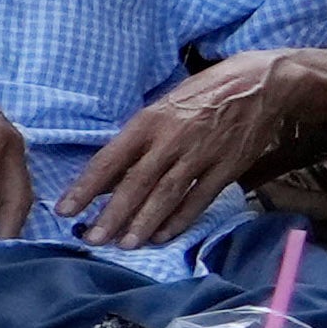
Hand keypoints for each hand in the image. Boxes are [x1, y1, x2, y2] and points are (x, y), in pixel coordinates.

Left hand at [68, 50, 287, 247]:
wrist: (261, 82)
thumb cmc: (204, 91)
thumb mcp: (164, 104)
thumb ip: (140, 138)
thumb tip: (112, 173)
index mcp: (149, 121)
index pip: (110, 159)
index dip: (86, 187)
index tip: (66, 209)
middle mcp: (171, 140)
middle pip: (135, 184)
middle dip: (112, 215)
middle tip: (93, 239)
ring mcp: (200, 155)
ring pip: (165, 195)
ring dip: (143, 223)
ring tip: (125, 245)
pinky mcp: (227, 168)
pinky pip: (199, 199)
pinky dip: (180, 219)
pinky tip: (163, 235)